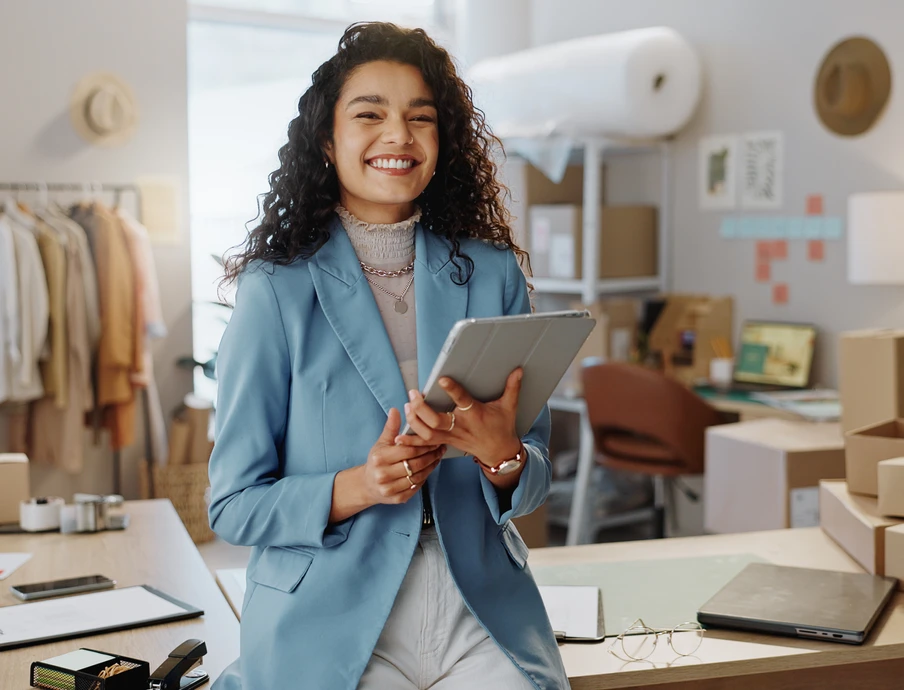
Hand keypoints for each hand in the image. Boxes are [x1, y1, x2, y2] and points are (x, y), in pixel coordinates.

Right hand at [361, 408, 444, 505]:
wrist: (367, 485)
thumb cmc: (377, 460)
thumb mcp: (382, 442)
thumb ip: (391, 427)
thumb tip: (396, 410)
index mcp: (379, 458)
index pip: (407, 450)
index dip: (423, 445)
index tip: (433, 440)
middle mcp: (383, 475)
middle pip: (415, 464)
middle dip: (430, 455)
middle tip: (440, 448)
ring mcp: (390, 489)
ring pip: (418, 477)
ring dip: (431, 467)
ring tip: (437, 457)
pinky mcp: (397, 499)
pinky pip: (416, 487)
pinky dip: (425, 478)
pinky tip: (429, 469)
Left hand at [397, 368, 522, 469]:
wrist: (499, 452)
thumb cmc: (502, 427)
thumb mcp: (509, 407)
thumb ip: (512, 387)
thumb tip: (518, 369)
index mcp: (475, 414)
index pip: (462, 400)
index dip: (452, 390)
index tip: (441, 379)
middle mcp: (461, 426)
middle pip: (437, 421)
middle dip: (422, 408)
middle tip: (414, 394)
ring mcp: (452, 437)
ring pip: (428, 433)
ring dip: (414, 421)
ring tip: (407, 406)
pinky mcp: (446, 443)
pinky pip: (426, 445)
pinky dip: (412, 441)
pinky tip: (399, 436)